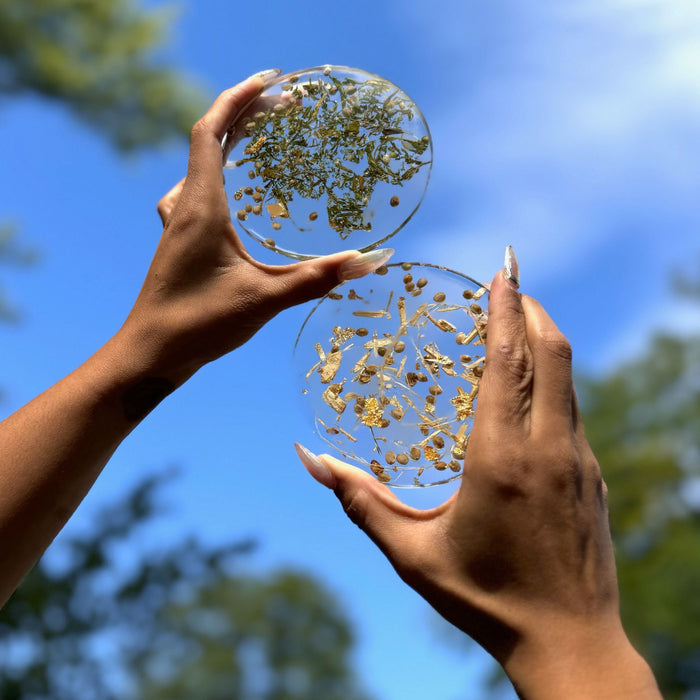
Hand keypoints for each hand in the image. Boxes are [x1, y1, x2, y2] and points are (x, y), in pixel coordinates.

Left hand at [122, 72, 392, 383]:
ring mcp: (177, 226)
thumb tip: (373, 262)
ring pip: (197, 166)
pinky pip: (195, 192)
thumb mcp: (265, 298)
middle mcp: (185, 207)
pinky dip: (215, 176)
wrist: (150, 355)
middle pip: (207, 140)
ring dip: (225, 143)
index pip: (211, 130)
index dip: (238, 99)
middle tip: (281, 106)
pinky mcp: (178, 244)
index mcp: (202, 206)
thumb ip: (319, 278)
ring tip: (256, 139)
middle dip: (243, 116)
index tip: (271, 81)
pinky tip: (231, 198)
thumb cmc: (201, 324)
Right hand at [296, 253, 660, 697]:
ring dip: (543, 339)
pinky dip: (551, 379)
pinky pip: (571, 408)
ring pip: (568, 377)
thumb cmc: (485, 598)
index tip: (501, 271)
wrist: (571, 642)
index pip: (510, 362)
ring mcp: (578, 460)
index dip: (506, 310)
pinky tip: (527, 388)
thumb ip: (359, 501)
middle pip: (551, 354)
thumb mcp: (411, 553)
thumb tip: (310, 459)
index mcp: (503, 459)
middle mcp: (549, 449)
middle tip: (506, 281)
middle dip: (529, 308)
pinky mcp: (592, 476)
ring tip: (514, 320)